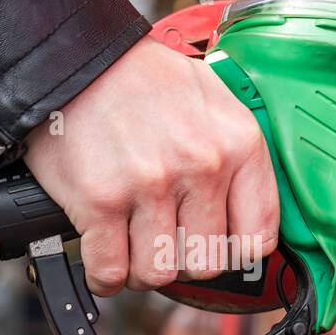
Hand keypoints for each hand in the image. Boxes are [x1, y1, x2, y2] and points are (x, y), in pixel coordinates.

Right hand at [23, 36, 278, 295]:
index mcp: (238, 144)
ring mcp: (151, 186)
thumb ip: (235, 156)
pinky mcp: (101, 201)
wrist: (77, 57)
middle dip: (182, 261)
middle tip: (163, 243)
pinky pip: (111, 272)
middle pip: (206, 264)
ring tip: (131, 248)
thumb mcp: (214, 100)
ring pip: (160, 274)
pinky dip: (104, 277)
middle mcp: (202, 167)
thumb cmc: (144, 80)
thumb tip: (243, 214)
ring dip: (142, 271)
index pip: (258, 239)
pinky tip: (102, 258)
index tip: (212, 246)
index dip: (232, 253)